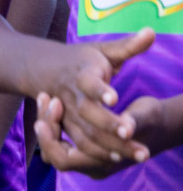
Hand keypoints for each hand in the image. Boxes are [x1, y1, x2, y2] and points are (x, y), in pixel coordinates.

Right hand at [29, 30, 154, 166]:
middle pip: (87, 113)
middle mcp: (71, 95)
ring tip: (135, 152)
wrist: (39, 68)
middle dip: (109, 125)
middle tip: (131, 134)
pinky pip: (80, 143)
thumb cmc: (79, 59)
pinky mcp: (66, 126)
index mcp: (81, 72)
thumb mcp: (101, 50)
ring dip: (109, 145)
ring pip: (85, 133)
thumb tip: (151, 32)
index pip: (88, 81)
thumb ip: (128, 45)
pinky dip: (98, 152)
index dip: (99, 89)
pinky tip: (119, 158)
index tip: (114, 98)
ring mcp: (66, 113)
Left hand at [34, 91, 165, 177]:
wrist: (158, 124)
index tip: (51, 110)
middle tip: (46, 97)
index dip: (51, 138)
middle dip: (47, 124)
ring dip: (48, 121)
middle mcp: (92, 166)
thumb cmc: (151, 119)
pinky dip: (54, 122)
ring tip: (46, 96)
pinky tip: (52, 100)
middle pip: (54, 153)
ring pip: (54, 146)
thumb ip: (134, 122)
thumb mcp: (145, 116)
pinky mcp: (85, 148)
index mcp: (105, 165)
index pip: (63, 159)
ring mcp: (88, 159)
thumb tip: (126, 128)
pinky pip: (60, 140)